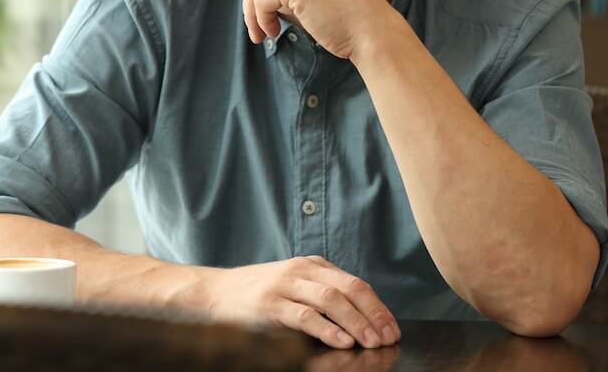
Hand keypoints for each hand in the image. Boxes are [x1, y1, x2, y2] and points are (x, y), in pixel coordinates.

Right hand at [204, 255, 400, 349]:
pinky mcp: (270, 305)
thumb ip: (322, 294)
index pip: (355, 284)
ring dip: (355, 322)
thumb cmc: (258, 294)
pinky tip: (341, 341)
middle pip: (348, 289)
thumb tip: (363, 319)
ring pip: (330, 299)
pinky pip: (304, 315)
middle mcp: (301, 271)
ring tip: (370, 341)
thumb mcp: (294, 285)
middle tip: (387, 338)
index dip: (378, 307)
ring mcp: (285, 285)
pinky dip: (326, 328)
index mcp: (312, 266)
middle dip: (372, 314)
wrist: (215, 293)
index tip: (392, 329)